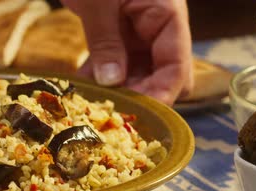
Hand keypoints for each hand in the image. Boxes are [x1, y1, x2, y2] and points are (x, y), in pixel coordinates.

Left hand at [61, 0, 192, 104]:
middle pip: (161, 75)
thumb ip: (106, 41)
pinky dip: (96, 76)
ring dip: (114, 90)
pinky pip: (110, 61)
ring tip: (92, 106)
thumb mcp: (99, 2)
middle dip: (138, 96)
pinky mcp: (113, 30)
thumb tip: (111, 82)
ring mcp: (135, 29)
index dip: (160, 95)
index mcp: (167, 14)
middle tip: (110, 113)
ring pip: (134, 72)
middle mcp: (156, 26)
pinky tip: (78, 90)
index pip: (176, 66)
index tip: (137, 115)